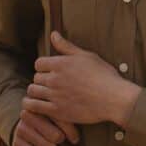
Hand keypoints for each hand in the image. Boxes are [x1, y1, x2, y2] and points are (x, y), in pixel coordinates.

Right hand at [11, 108, 78, 145]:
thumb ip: (68, 119)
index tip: (75, 139)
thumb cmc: (49, 123)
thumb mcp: (58, 117)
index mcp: (40, 104)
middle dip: (60, 140)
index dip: (71, 132)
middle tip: (58, 139)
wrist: (27, 133)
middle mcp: (27, 115)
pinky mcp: (17, 144)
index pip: (61, 120)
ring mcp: (20, 129)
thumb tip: (75, 139)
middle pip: (56, 136)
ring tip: (49, 144)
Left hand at [22, 31, 139, 126]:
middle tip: (50, 84)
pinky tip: (36, 105)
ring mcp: (54, 95)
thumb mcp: (86, 56)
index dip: (44, 67)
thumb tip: (53, 34)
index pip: (39, 63)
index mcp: (61, 64)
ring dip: (36, 92)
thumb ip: (66, 46)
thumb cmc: (104, 76)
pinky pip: (34, 106)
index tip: (51, 72)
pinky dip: (32, 105)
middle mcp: (55, 78)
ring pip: (32, 91)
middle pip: (36, 77)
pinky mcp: (56, 110)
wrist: (113, 98)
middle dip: (42, 80)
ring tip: (44, 94)